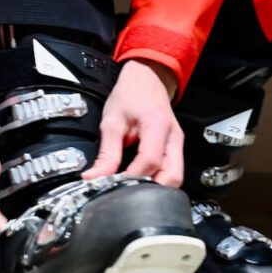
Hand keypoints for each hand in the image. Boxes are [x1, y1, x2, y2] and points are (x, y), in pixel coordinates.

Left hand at [83, 59, 183, 187]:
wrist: (146, 78)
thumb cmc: (131, 94)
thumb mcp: (112, 121)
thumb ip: (106, 153)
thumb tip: (94, 177)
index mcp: (157, 125)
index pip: (150, 161)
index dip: (134, 177)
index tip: (116, 185)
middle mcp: (173, 137)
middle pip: (172, 177)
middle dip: (152, 191)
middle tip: (129, 194)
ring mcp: (177, 143)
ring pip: (175, 177)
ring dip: (156, 187)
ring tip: (134, 189)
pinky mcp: (174, 148)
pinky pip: (171, 171)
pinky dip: (158, 180)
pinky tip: (142, 181)